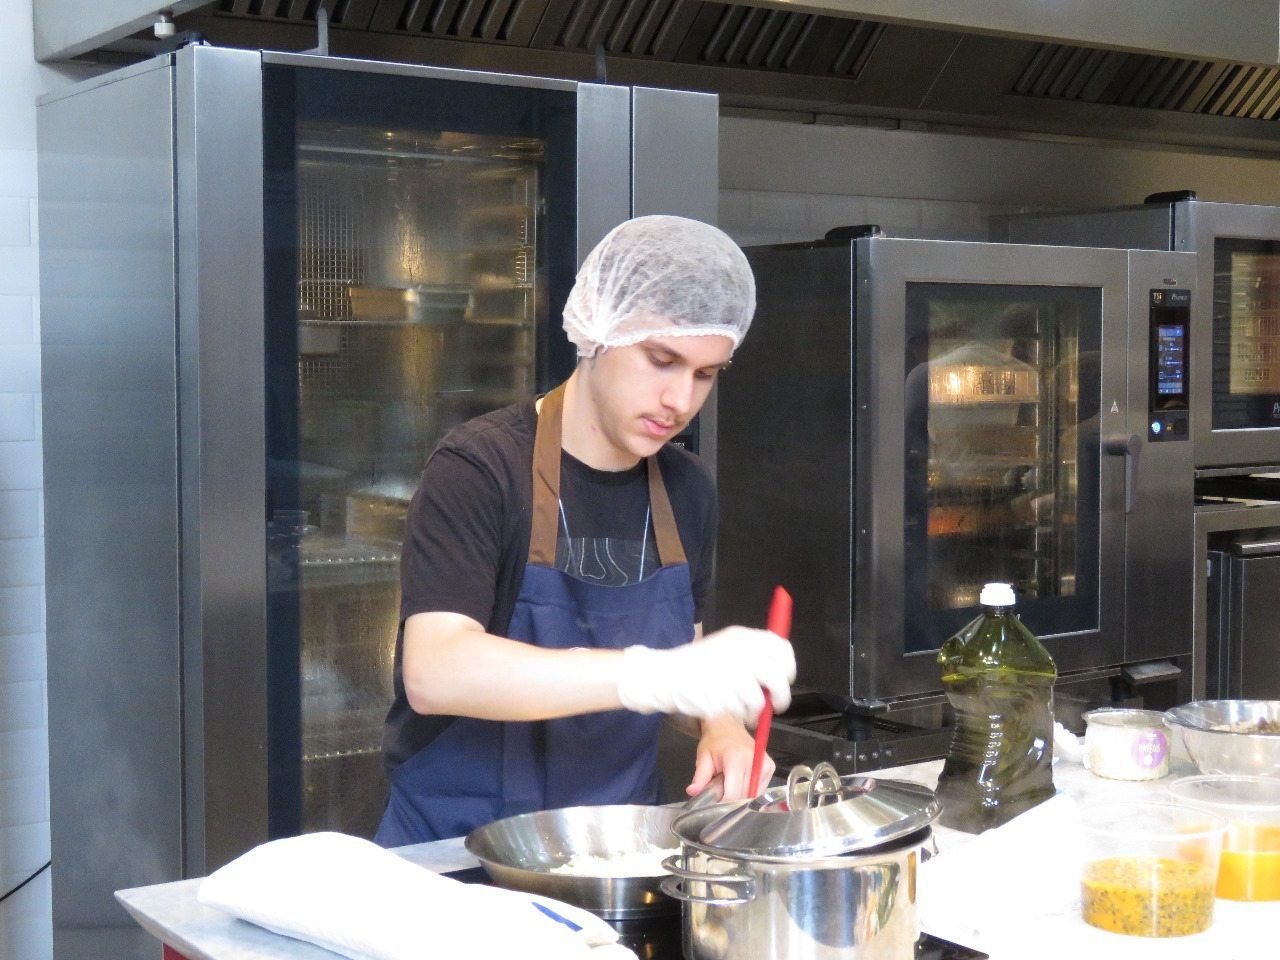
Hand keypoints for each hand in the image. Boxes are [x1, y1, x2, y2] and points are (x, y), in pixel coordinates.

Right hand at [615, 626, 794, 722]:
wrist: (666, 675)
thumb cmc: (697, 664)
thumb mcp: (726, 646)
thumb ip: (752, 653)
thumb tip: (780, 668)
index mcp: (743, 637)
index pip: (781, 648)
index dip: (788, 666)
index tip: (785, 678)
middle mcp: (742, 653)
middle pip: (779, 676)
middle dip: (781, 695)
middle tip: (776, 703)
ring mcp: (733, 674)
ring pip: (762, 699)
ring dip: (757, 710)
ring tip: (746, 710)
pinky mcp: (725, 695)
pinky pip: (744, 711)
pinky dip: (742, 715)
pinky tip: (731, 709)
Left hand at [687, 715, 773, 801]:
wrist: (728, 725)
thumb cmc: (714, 741)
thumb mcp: (703, 757)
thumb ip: (700, 777)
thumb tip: (692, 792)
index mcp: (736, 759)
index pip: (733, 794)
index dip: (722, 802)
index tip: (714, 800)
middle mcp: (754, 762)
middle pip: (743, 796)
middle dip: (730, 798)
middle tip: (720, 787)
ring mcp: (765, 764)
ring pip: (752, 794)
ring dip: (740, 795)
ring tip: (730, 782)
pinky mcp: (770, 766)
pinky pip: (760, 789)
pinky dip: (749, 790)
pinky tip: (741, 781)